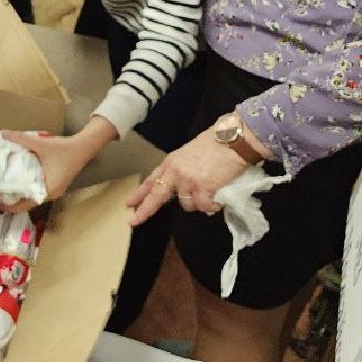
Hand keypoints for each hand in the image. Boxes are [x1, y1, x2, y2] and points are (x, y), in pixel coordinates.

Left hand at [0, 116, 116, 211]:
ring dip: (20, 195)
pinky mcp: (55, 184)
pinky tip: (18, 182)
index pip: (26, 205)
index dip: (11, 205)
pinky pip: (38, 191)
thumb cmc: (64, 149)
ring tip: (3, 189)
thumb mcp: (41, 143)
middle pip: (28, 203)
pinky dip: (27, 189)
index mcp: (48, 190)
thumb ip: (21, 139)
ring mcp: (54, 190)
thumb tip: (2, 134)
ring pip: (33, 197)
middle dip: (12, 201)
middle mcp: (51, 194)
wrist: (84, 146)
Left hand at [126, 114, 266, 225]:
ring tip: (210, 193)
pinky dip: (212, 206)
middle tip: (134, 221)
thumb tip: (182, 185)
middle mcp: (176, 173)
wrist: (232, 139)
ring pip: (187, 205)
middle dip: (144, 210)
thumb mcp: (189, 154)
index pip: (152, 180)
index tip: (130, 203)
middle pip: (156, 196)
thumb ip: (181, 169)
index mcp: (171, 163)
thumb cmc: (215, 143)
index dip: (140, 193)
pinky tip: (218, 199)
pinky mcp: (203, 189)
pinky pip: (204, 207)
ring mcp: (188, 182)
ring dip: (198, 203)